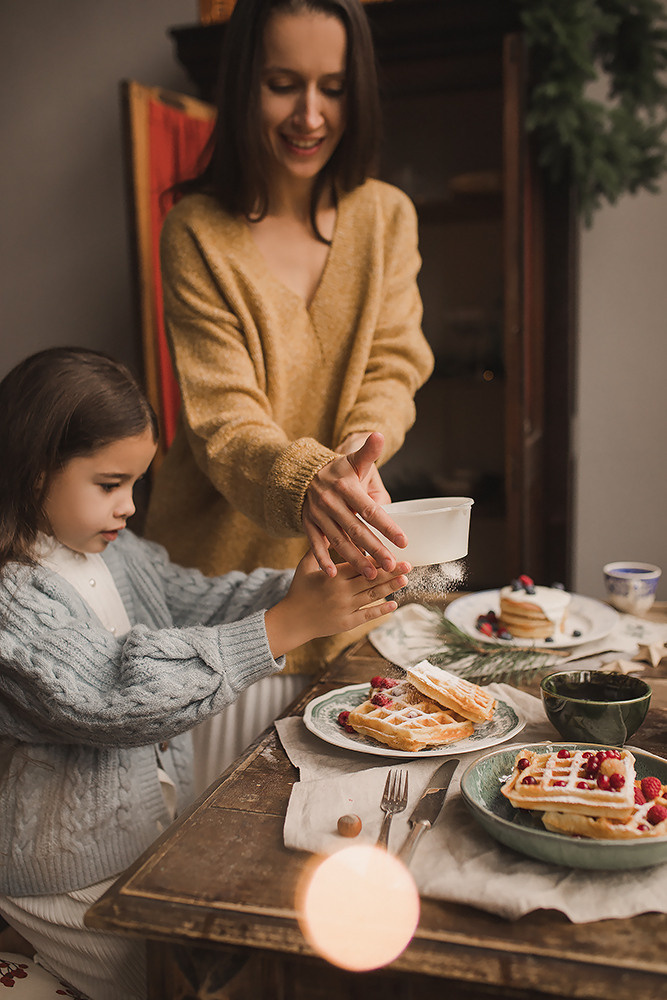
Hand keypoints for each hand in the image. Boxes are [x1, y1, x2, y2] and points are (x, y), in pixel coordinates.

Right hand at [264, 551, 410, 658]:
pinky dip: (381, 610)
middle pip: (370, 579)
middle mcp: (341, 591)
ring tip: (405, 579)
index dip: (376, 558)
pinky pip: (367, 615)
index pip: (359, 564)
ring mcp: (345, 608)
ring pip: (372, 596)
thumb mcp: (305, 566)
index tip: (391, 552)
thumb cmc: (299, 590)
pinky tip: (394, 604)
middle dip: (390, 571)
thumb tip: (327, 528)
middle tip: (408, 564)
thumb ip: (318, 548)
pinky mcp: (347, 623)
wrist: (292, 621)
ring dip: (390, 588)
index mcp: (333, 575)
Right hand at [302, 432, 406, 579]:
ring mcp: (318, 515)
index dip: (387, 525)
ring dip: (354, 559)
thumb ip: (369, 452)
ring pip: (338, 541)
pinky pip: (315, 544)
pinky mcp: (308, 524)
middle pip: (356, 529)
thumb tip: (379, 436)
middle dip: (374, 548)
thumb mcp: (353, 460)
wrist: (302, 474)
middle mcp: (330, 502)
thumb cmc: (338, 471)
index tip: (403, 541)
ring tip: (372, 575)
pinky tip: (333, 575)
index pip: (370, 510)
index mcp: (346, 487)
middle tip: (391, 564)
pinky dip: (323, 559)